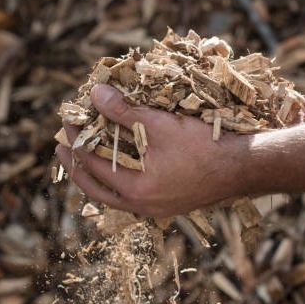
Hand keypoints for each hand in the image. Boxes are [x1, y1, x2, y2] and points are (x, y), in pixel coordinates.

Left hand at [55, 84, 249, 216]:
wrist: (243, 169)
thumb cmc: (203, 146)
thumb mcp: (160, 124)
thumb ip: (125, 110)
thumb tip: (96, 93)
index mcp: (135, 190)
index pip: (92, 164)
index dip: (76, 141)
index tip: (66, 124)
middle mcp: (142, 206)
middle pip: (96, 191)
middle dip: (76, 167)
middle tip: (62, 149)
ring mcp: (156, 209)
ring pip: (114, 197)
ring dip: (97, 177)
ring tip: (86, 160)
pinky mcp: (170, 205)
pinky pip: (132, 198)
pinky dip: (119, 183)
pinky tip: (121, 170)